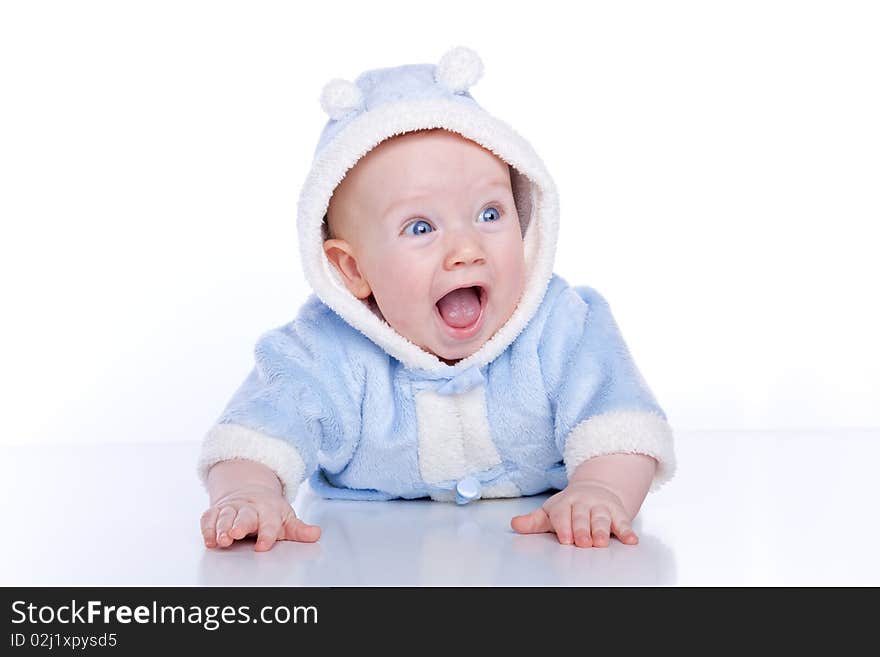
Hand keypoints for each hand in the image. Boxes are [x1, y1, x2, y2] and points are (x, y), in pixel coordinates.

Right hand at [200, 485, 320, 551]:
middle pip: (245, 516)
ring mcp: (232, 508)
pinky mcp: (217, 510)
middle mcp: (249, 508)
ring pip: (225, 516)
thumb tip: (316, 534)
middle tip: (236, 534)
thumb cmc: (269, 511)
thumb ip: (299, 530)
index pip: (269, 523)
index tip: (263, 545)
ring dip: (222, 527)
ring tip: (221, 539)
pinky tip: (209, 539)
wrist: (249, 490)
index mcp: (269, 510)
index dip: (267, 534)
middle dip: (240, 524)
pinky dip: (207, 528)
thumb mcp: (286, 519)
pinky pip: (209, 517)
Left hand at [510, 480, 638, 547]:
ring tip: (601, 543)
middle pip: (582, 517)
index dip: (564, 526)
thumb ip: (534, 521)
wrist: (596, 490)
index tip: (565, 539)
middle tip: (583, 543)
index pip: (562, 514)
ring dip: (601, 530)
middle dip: (582, 529)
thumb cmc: (569, 507)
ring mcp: (600, 506)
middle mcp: (583, 503)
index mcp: (564, 503)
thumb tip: (515, 524)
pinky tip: (630, 540)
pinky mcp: (617, 512)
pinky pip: (622, 521)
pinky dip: (627, 531)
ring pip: (601, 518)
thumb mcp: (551, 512)